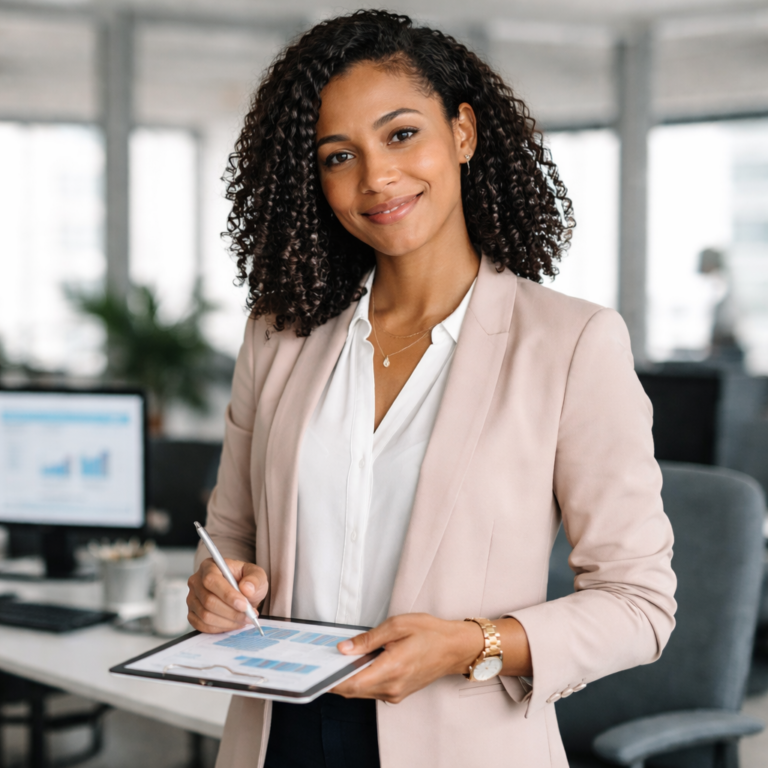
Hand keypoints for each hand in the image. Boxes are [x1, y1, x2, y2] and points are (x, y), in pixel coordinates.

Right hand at [187, 557, 268, 633]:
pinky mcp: (192, 614)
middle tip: (249, 616)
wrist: (241, 592)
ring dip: (228, 621)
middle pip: (208, 600)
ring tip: (244, 619)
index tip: (244, 605)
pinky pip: (202, 626)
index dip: (227, 594)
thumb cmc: (246, 580)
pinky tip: (233, 623)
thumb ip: (254, 579)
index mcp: (209, 566)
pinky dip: (220, 628)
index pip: (211, 580)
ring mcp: (192, 599)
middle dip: (231, 612)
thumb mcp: (256, 574)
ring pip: (206, 615)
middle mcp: (196, 581)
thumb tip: (247, 589)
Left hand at [330, 613, 483, 702]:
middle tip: (323, 661)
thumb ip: (368, 638)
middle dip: (336, 678)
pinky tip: (358, 664)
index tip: (318, 670)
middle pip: (353, 690)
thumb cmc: (430, 633)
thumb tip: (344, 649)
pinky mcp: (398, 693)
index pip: (353, 683)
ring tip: (338, 659)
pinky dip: (361, 680)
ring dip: (348, 679)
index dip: (332, 679)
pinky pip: (372, 691)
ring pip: (361, 692)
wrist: (454, 648)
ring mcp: (396, 693)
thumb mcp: (397, 625)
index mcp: (392, 668)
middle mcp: (393, 687)